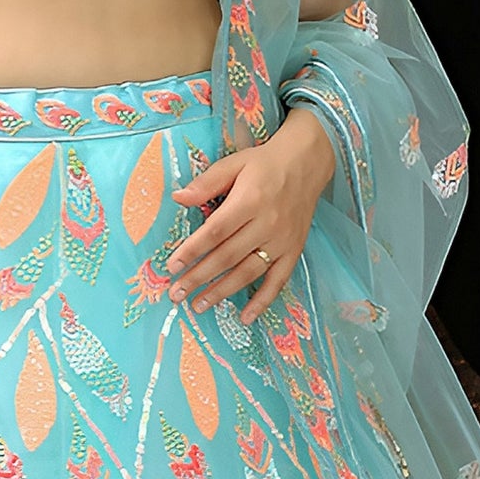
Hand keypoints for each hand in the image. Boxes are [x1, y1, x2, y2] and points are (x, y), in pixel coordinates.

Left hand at [167, 107, 334, 323]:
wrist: (307, 161)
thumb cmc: (264, 163)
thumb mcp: (234, 163)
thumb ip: (206, 183)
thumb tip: (177, 198)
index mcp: (249, 200)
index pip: (215, 232)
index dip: (192, 251)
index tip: (172, 266)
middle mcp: (267, 223)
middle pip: (227, 256)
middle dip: (199, 277)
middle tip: (177, 293)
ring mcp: (282, 240)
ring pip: (248, 272)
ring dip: (222, 292)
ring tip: (198, 305)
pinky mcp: (294, 250)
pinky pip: (278, 281)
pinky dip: (262, 301)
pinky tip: (245, 317)